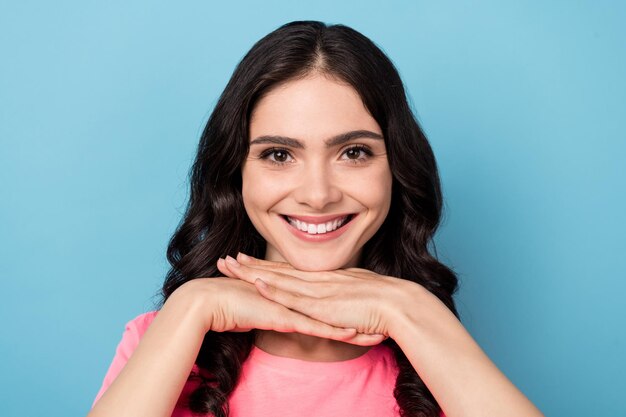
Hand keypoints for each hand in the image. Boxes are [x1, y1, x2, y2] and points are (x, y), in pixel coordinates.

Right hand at [175, 277, 380, 345]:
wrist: (212, 300)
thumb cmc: (233, 305)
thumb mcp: (262, 309)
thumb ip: (277, 311)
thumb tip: (285, 317)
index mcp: (295, 296)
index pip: (328, 303)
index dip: (350, 307)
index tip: (370, 312)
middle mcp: (299, 299)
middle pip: (337, 308)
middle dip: (363, 314)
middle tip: (386, 321)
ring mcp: (294, 307)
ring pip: (333, 318)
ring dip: (357, 326)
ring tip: (380, 333)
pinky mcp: (285, 317)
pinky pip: (316, 327)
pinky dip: (336, 331)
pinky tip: (354, 335)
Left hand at [216, 253, 414, 340]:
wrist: (398, 303)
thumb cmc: (383, 302)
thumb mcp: (357, 294)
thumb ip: (343, 296)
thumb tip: (337, 301)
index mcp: (325, 279)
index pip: (290, 271)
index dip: (268, 266)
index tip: (250, 260)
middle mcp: (318, 281)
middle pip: (278, 272)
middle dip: (251, 265)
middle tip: (229, 258)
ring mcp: (318, 291)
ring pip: (279, 280)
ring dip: (253, 274)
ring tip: (232, 267)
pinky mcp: (322, 305)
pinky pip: (293, 297)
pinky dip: (274, 290)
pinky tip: (256, 284)